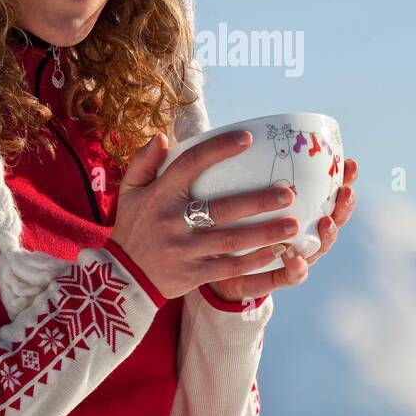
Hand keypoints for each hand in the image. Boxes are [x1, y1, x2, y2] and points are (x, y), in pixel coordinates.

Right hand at [109, 130, 302, 300]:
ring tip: (294, 225)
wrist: (121, 278)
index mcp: (160, 194)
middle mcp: (173, 221)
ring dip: (264, 233)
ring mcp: (184, 250)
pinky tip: (276, 253)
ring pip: (231, 240)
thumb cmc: (133, 226)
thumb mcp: (130, 191)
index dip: (219, 150)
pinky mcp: (192, 274)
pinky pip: (228, 267)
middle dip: (258, 201)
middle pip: (222, 208)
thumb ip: (144, 161)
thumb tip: (162, 137)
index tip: (247, 139)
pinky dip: (253, 260)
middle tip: (289, 193)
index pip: (191, 164)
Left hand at [205, 156, 358, 303]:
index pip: (328, 194)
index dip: (344, 181)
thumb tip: (246, 131)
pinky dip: (296, 270)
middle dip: (343, 208)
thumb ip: (248, 172)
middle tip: (346, 193)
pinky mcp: (273, 279)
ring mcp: (292, 258)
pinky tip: (294, 259)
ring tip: (326, 223)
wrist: (212, 264)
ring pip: (317, 248)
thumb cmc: (232, 222)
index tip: (350, 164)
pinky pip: (289, 278)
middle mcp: (302, 235)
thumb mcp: (240, 193)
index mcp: (300, 212)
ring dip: (327, 237)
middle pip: (333, 221)